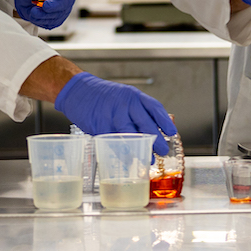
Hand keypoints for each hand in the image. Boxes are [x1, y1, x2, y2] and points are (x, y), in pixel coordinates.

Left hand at [14, 0, 78, 29]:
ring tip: (33, 11)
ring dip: (45, 14)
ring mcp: (63, 9)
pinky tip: (34, 15)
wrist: (26, 1)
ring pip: (59, 14)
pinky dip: (41, 20)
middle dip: (56, 5)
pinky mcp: (57, 19)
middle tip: (45, 6)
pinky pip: (52, 22)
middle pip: (68, 1)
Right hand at [55, 73, 176, 155]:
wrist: (79, 91)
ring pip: (130, 135)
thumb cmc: (104, 96)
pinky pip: (114, 142)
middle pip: (145, 124)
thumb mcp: (125, 96)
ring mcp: (112, 114)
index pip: (154, 107)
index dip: (164, 121)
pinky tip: (128, 159)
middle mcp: (124, 103)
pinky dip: (122, 152)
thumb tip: (155, 129)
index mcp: (134, 95)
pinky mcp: (100, 125)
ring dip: (141, 149)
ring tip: (148, 159)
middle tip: (164, 151)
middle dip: (156, 140)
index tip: (172, 133)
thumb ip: (138, 110)